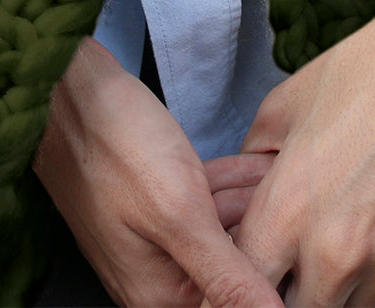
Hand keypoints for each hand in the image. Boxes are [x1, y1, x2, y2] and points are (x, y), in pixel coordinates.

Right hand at [33, 37, 281, 307]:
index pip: (233, 302)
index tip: (302, 242)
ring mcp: (155, 236)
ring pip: (222, 230)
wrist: (68, 88)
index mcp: (159, 296)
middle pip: (230, 268)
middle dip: (268, 235)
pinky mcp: (155, 201)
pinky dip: (232, 183)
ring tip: (294, 178)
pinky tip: (262, 165)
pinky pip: (204, 201)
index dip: (270, 271)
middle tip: (305, 206)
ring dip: (257, 204)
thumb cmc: (113, 146)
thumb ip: (227, 276)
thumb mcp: (178, 214)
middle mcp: (157, 276)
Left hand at [222, 0, 374, 307]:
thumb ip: (255, 166)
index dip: (237, 278)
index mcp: (289, 211)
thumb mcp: (284, 107)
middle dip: (284, 291)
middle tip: (289, 259)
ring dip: (332, 292)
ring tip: (332, 245)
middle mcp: (338, 253)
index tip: (245, 266)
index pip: (243, 285)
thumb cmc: (365, 71)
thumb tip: (245, 200)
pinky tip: (374, 241)